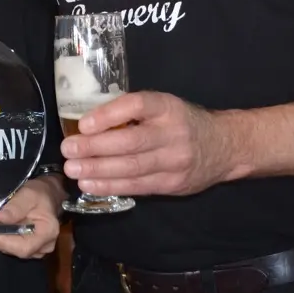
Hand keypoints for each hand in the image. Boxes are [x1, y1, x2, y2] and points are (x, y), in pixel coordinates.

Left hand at [0, 176, 62, 258]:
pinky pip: (10, 245)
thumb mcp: (29, 193)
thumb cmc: (40, 193)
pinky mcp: (28, 246)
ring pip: (10, 249)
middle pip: (14, 250)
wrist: (48, 194)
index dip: (2, 242)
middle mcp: (43, 246)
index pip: (23, 247)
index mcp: (47, 233)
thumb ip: (17, 205)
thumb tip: (1, 218)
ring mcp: (36, 249)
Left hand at [60, 91, 232, 196]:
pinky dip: (111, 186)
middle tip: (68, 149)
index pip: (137, 106)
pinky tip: (90, 185)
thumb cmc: (182, 122)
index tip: (83, 123)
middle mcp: (173, 133)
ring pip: (132, 167)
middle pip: (131, 142)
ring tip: (74, 169)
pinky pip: (138, 186)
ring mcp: (174, 161)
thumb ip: (133, 113)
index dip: (109, 114)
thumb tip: (87, 124)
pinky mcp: (172, 184)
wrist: (225, 147)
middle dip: (95, 147)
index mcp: (167, 107)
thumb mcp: (164, 107)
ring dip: (98, 170)